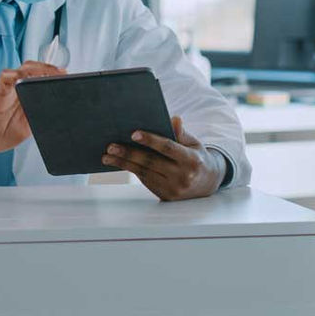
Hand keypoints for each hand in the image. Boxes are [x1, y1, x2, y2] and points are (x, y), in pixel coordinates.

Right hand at [0, 61, 64, 154]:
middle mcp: (15, 91)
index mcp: (23, 98)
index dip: (53, 76)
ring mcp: (6, 90)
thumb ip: (38, 118)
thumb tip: (56, 113)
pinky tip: (23, 77)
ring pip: (22, 70)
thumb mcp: (25, 128)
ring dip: (37, 69)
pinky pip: (5, 78)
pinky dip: (14, 75)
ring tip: (50, 73)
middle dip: (49, 69)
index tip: (66, 78)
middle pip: (33, 70)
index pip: (39, 79)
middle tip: (62, 74)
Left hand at [102, 116, 224, 201]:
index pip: (168, 148)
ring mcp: (173, 189)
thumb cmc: (197, 157)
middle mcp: (183, 177)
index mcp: (191, 160)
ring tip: (108, 155)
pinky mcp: (166, 196)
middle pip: (151, 162)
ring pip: (144, 173)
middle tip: (111, 145)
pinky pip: (145, 181)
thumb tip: (174, 118)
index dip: (151, 140)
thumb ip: (181, 133)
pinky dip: (131, 170)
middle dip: (129, 153)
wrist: (207, 184)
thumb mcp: (194, 143)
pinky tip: (119, 162)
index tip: (133, 133)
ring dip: (124, 163)